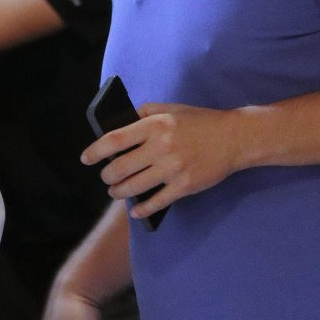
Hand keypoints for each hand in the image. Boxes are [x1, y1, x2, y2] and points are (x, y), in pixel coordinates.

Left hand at [81, 103, 247, 219]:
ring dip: (119, 192)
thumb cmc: (199, 122)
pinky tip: (135, 210)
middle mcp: (161, 147)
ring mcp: (173, 169)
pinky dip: (142, 209)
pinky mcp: (185, 186)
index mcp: (155, 125)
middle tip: (105, 177)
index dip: (95, 151)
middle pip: (120, 168)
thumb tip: (117, 126)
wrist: (234, 138)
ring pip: (134, 187)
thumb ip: (143, 114)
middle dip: (107, 176)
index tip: (85, 158)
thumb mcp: (170, 109)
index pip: (114, 140)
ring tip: (116, 191)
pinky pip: (157, 202)